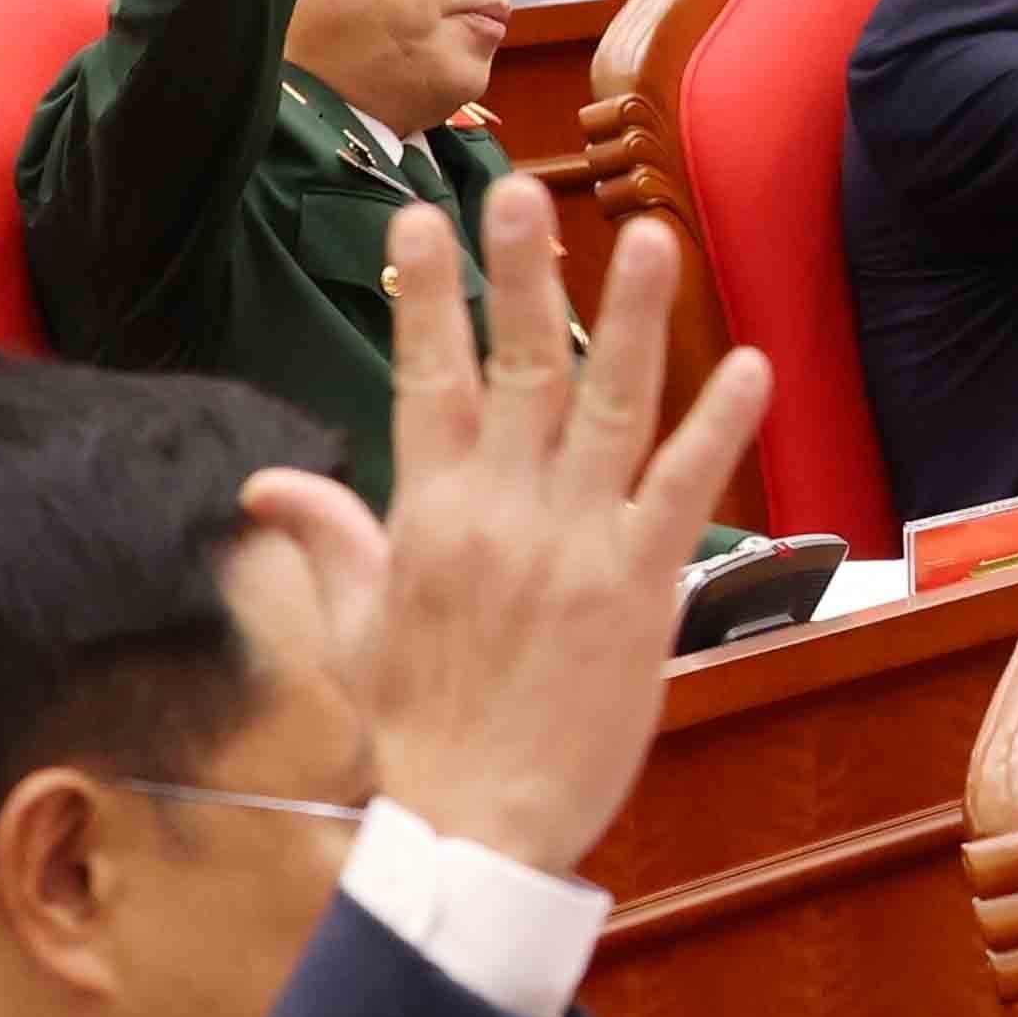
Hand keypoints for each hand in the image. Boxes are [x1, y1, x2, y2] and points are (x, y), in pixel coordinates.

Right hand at [262, 187, 763, 879]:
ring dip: (632, 318)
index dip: (424, 296)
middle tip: (521, 189)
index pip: (425, 380)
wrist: (469, 827)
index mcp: (428, 516)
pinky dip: (718, 426)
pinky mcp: (640, 587)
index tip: (418, 219)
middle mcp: (500, 514)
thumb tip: (266, 480)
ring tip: (652, 236)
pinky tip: (751, 365)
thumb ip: (325, 537)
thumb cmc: (415, 731)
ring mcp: (574, 544)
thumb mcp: (350, 627)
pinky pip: (683, 489)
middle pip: (516, 370)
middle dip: (519, 274)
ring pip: (608, 406)